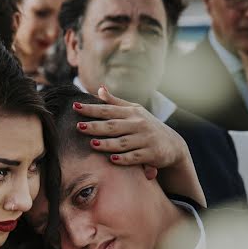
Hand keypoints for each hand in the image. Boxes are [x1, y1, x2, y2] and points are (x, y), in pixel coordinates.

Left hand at [73, 85, 190, 176]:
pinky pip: (136, 157)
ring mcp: (146, 139)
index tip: (75, 106)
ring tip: (93, 144)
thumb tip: (99, 88)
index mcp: (132, 112)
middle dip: (96, 126)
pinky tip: (112, 159)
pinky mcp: (152, 154)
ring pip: (123, 142)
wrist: (172, 145)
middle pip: (113, 126)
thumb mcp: (134, 111)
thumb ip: (115, 103)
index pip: (108, 110)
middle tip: (78, 127)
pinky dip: (125, 158)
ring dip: (108, 144)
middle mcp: (138, 124)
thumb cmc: (147, 126)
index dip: (91, 108)